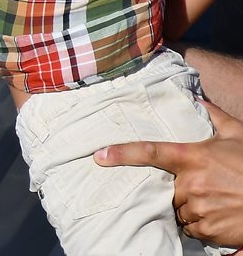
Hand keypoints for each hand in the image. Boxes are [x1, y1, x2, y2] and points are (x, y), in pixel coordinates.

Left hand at [95, 102, 242, 247]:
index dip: (122, 153)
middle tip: (207, 186)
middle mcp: (191, 184)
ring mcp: (198, 208)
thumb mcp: (238, 136)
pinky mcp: (207, 230)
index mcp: (193, 157)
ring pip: (179, 211)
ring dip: (191, 208)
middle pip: (168, 190)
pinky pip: (192, 229)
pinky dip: (202, 225)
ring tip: (216, 201)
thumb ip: (215, 117)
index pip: (150, 152)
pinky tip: (221, 215)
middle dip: (182, 190)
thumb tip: (199, 98)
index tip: (99, 155)